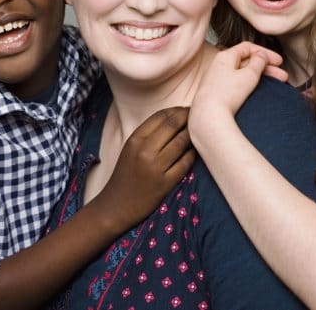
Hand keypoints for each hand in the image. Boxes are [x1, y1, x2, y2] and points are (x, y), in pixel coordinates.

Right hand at [93, 107, 194, 227]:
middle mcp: (144, 151)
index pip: (161, 116)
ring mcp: (155, 168)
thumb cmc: (125, 175)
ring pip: (182, 142)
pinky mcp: (165, 184)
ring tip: (199, 132)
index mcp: (135, 140)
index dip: (177, 110)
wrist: (115, 206)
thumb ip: (148, 134)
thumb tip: (175, 118)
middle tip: (198, 116)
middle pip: (173, 125)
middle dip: (188, 117)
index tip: (186, 109)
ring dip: (193, 134)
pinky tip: (195, 151)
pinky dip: (193, 154)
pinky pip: (185, 163)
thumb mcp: (130, 149)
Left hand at [189, 42, 285, 146]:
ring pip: (242, 73)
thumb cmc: (226, 96)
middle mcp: (218, 65)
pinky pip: (235, 84)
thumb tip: (261, 55)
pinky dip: (249, 84)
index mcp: (224, 57)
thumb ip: (258, 62)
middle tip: (281, 76)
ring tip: (276, 85)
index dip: (265, 53)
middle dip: (266, 67)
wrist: (208, 118)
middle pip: (246, 61)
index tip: (278, 62)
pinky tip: (258, 91)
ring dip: (260, 76)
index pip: (248, 47)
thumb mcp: (249, 75)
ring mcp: (216, 79)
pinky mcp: (216, 93)